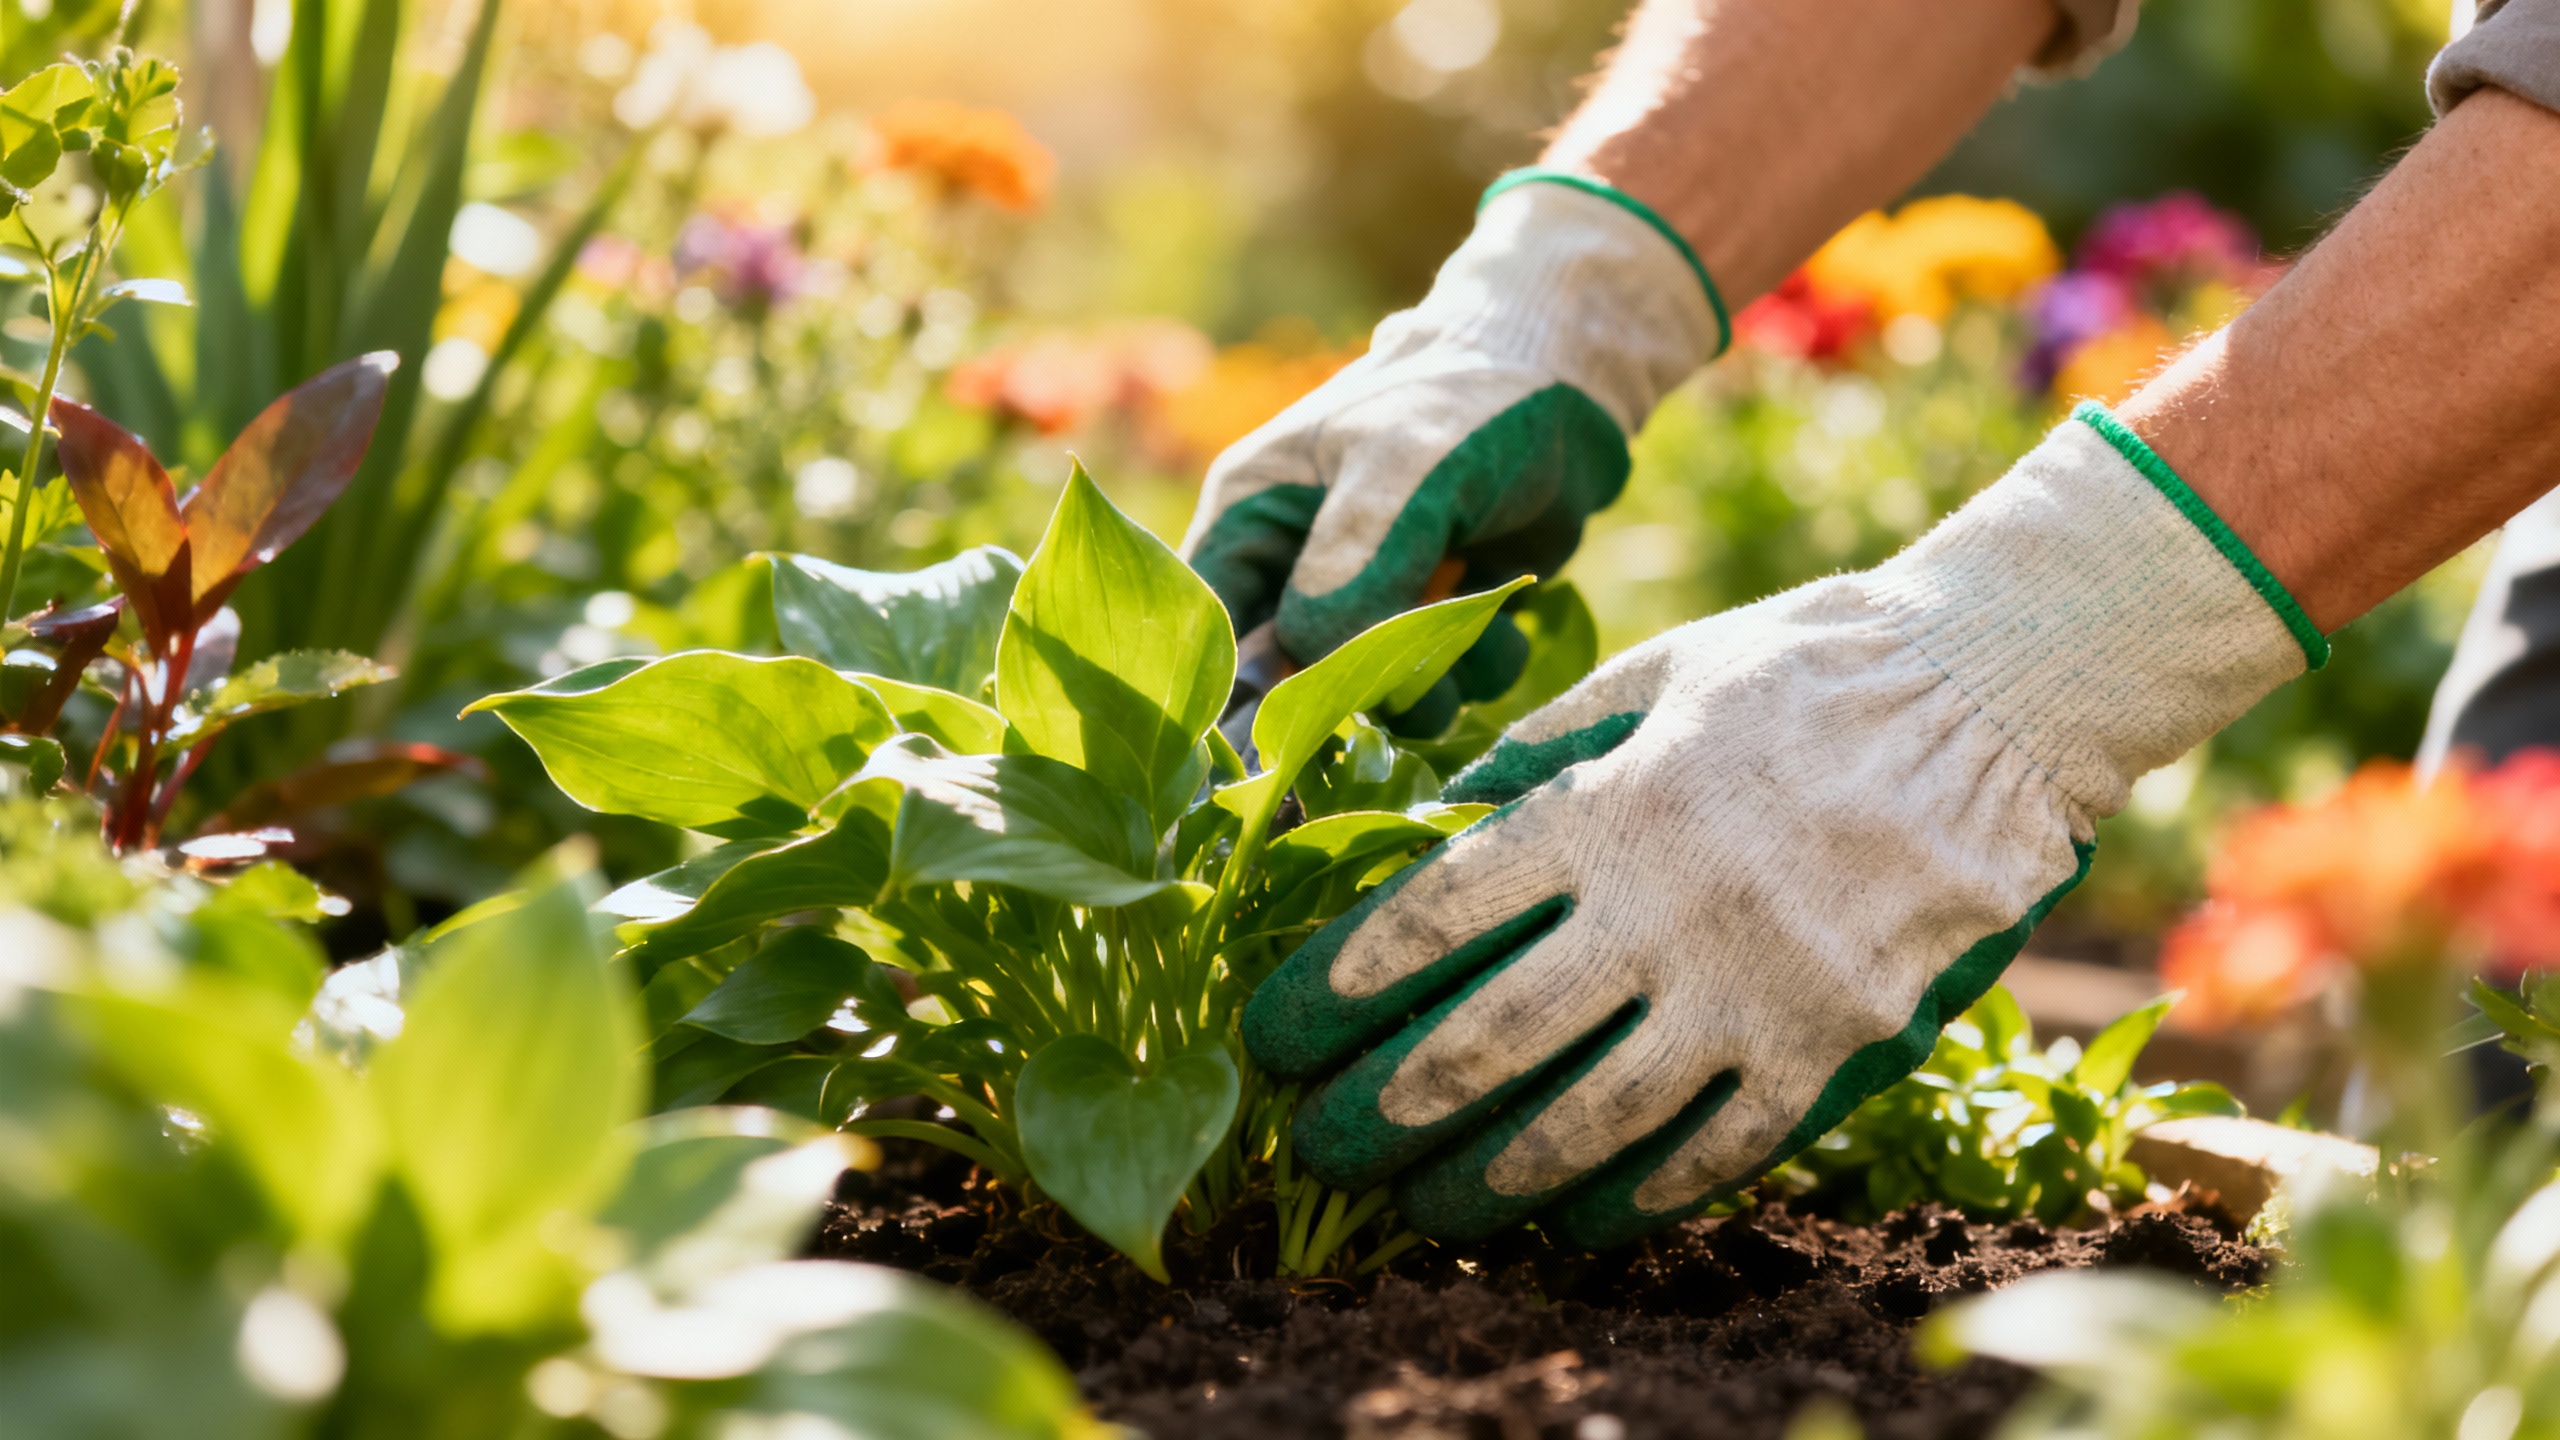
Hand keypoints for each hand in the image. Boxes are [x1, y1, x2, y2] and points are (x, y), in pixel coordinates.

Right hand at [1179, 175, 1720, 733]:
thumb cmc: (1466, 401)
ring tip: (1467, 634)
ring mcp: (1368, 599)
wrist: (1567, 378)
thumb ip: (1352, 562)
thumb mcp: (1401, 467)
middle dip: (1347, 697)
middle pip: (1286, 682)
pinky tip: (1506, 612)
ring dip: (1426, 687)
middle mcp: (1296, 567)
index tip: (1278, 739)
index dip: (1232, 693)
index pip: (1205, 627)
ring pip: (1372, 696)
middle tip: (1399, 687)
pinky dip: (1479, 666)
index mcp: (1251, 517)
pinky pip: (1443, 685)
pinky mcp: (1435, 619)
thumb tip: (1312, 657)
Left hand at [1242, 410, 2319, 1248]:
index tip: (1278, 1031)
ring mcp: (1757, 990)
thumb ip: (1534, 753)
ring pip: (1592, 1120)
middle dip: (1388, 1105)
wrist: (1993, 699)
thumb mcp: (1647, 674)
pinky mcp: (1836, 1046)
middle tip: (1319, 1146)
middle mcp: (1667, 910)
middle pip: (1491, 1038)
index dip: (1342, 985)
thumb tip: (1431, 820)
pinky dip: (1636, 1196)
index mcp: (1607, 807)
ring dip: (1490, 1177)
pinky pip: (1716, 1149)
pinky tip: (1573, 1220)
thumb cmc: (1803, 671)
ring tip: (1424, 1207)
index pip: (1434, 917)